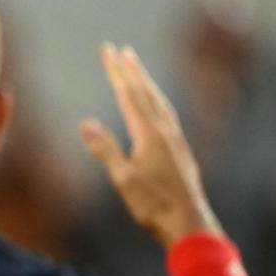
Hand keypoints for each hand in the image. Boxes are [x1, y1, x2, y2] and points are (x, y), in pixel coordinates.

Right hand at [81, 44, 222, 247]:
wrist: (189, 225)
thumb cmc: (154, 205)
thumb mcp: (123, 179)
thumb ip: (105, 149)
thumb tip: (85, 123)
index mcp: (149, 135)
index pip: (128, 95)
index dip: (116, 72)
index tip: (108, 50)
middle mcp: (165, 132)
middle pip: (146, 93)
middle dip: (131, 71)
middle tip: (121, 50)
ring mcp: (176, 141)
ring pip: (159, 103)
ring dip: (147, 84)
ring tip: (138, 71)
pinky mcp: (181, 152)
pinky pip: (168, 116)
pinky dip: (157, 103)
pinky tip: (157, 109)